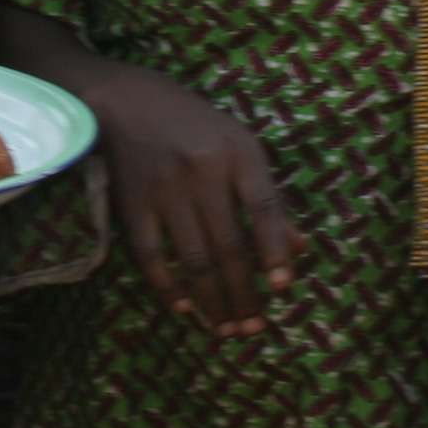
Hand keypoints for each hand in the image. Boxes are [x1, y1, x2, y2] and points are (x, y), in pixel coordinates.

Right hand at [80, 64, 300, 335]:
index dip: (275, 251)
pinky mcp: (133, 202)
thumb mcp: (241, 147)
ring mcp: (165, 189)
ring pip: (194, 258)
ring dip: (212, 300)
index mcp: (239, 154)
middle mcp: (203, 171)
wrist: (127, 99)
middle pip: (229, 245)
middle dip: (243, 293)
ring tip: (226, 328)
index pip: (265, 210)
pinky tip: (183, 307)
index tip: (283, 288)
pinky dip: (166, 285)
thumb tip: (300, 249)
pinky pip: (150, 253)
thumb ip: (269, 198)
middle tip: (253, 328)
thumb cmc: (196, 126)